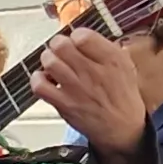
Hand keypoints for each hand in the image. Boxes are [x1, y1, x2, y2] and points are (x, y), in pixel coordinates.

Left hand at [34, 28, 151, 162]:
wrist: (122, 128)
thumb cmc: (121, 95)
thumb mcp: (124, 65)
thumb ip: (105, 48)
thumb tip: (81, 36)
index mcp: (111, 59)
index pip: (83, 35)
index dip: (75, 35)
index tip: (76, 41)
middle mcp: (93, 72)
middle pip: (61, 45)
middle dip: (58, 44)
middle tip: (61, 50)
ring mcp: (76, 88)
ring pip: (49, 62)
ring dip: (48, 59)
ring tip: (54, 63)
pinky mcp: (64, 104)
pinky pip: (40, 86)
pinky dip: (38, 79)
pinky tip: (45, 79)